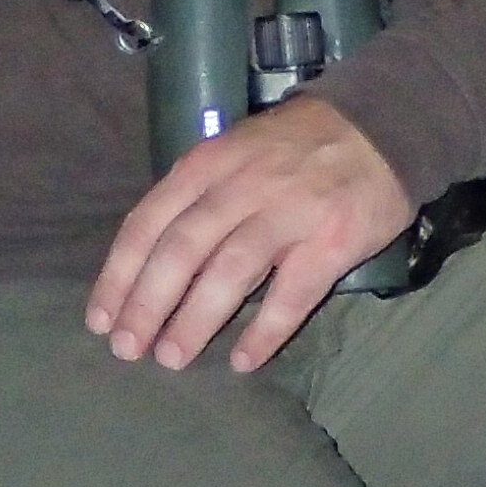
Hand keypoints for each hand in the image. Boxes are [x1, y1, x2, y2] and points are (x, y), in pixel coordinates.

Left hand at [86, 97, 413, 373]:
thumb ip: (196, 194)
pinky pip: (292, 294)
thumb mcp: (235, 150)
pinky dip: (265, 331)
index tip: (101, 319)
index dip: (120, 274)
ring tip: (172, 358)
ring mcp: (290, 212)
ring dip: (195, 320)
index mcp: (209, 163)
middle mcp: (243, 185)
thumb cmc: (297, 147)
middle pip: (181, 250)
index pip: (149, 222)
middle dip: (148, 303)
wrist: (384, 124)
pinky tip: (243, 361)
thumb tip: (151, 259)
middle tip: (128, 349)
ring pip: (230, 272)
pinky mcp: (332, 241)